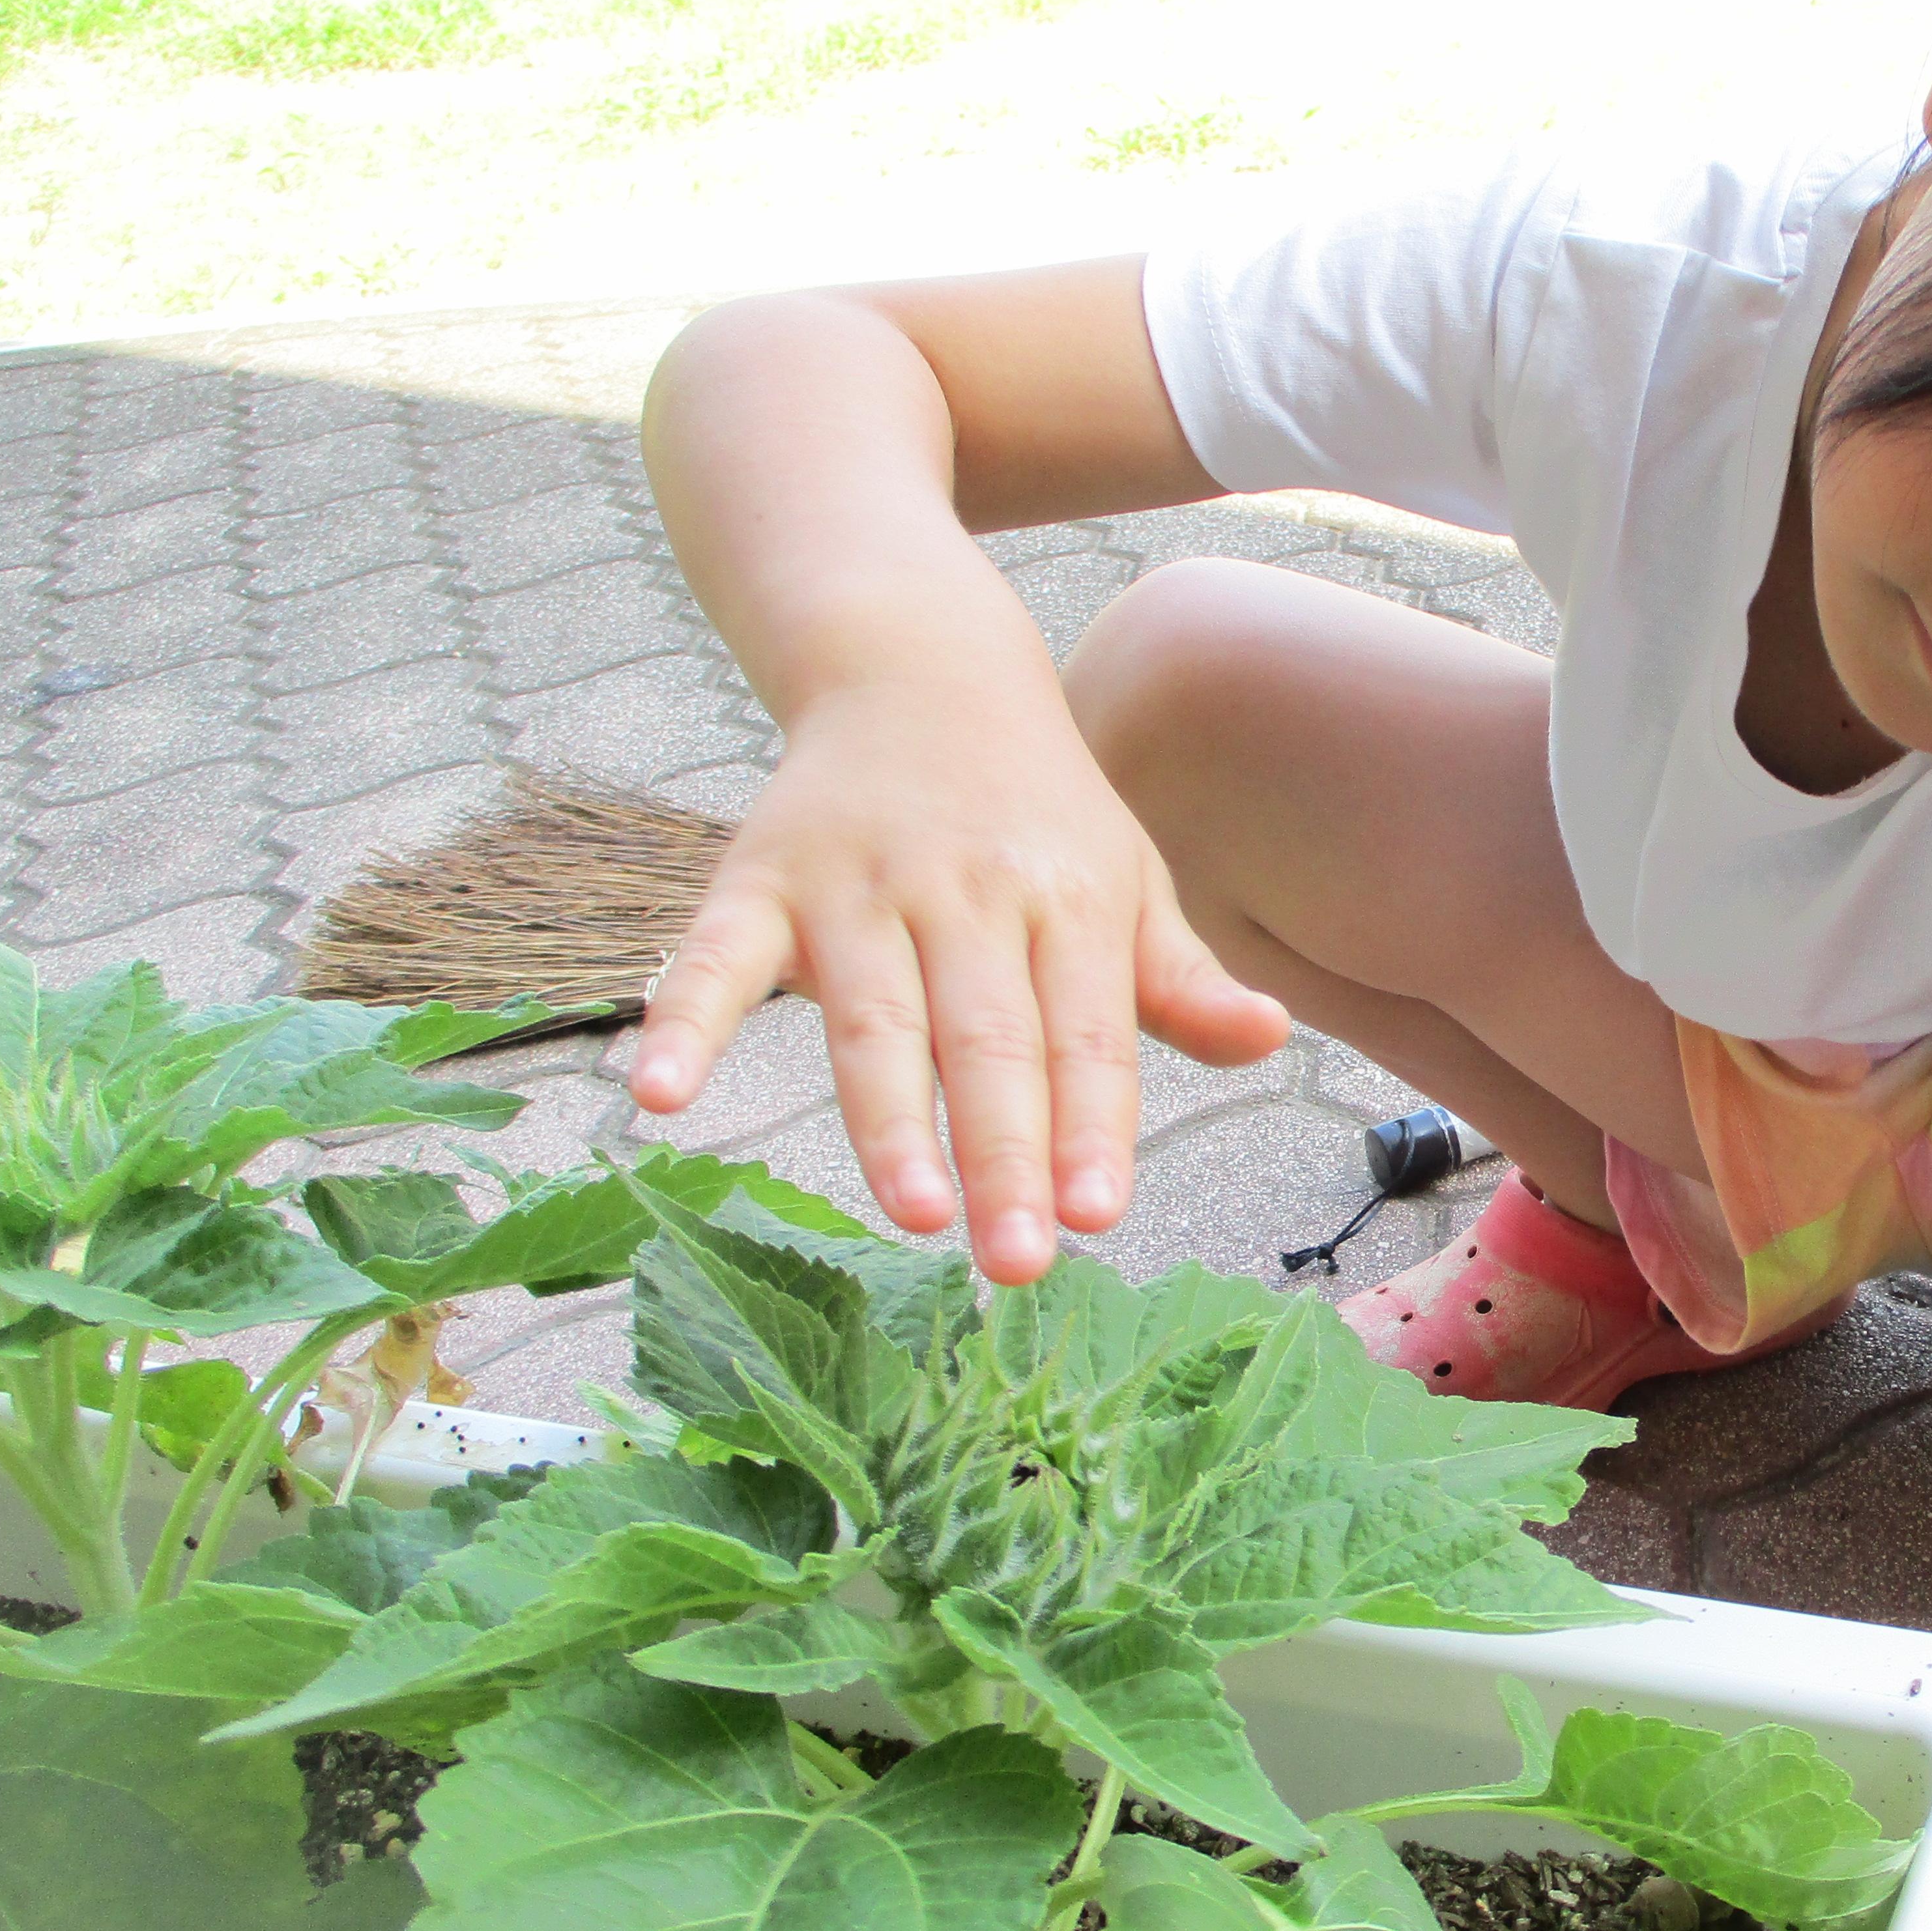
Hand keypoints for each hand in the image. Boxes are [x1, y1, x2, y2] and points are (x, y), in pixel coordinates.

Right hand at [626, 674, 1289, 1281]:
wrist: (920, 667)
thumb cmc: (1038, 811)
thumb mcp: (1127, 878)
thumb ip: (1180, 979)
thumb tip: (1270, 1037)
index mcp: (1068, 900)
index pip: (1086, 1036)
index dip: (1092, 1128)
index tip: (1097, 1216)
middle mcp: (966, 892)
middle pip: (988, 1043)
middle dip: (1005, 1155)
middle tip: (1018, 1263)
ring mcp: (859, 884)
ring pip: (876, 1019)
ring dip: (892, 1121)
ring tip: (917, 1215)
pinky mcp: (759, 876)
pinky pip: (716, 956)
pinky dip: (684, 1018)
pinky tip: (661, 1094)